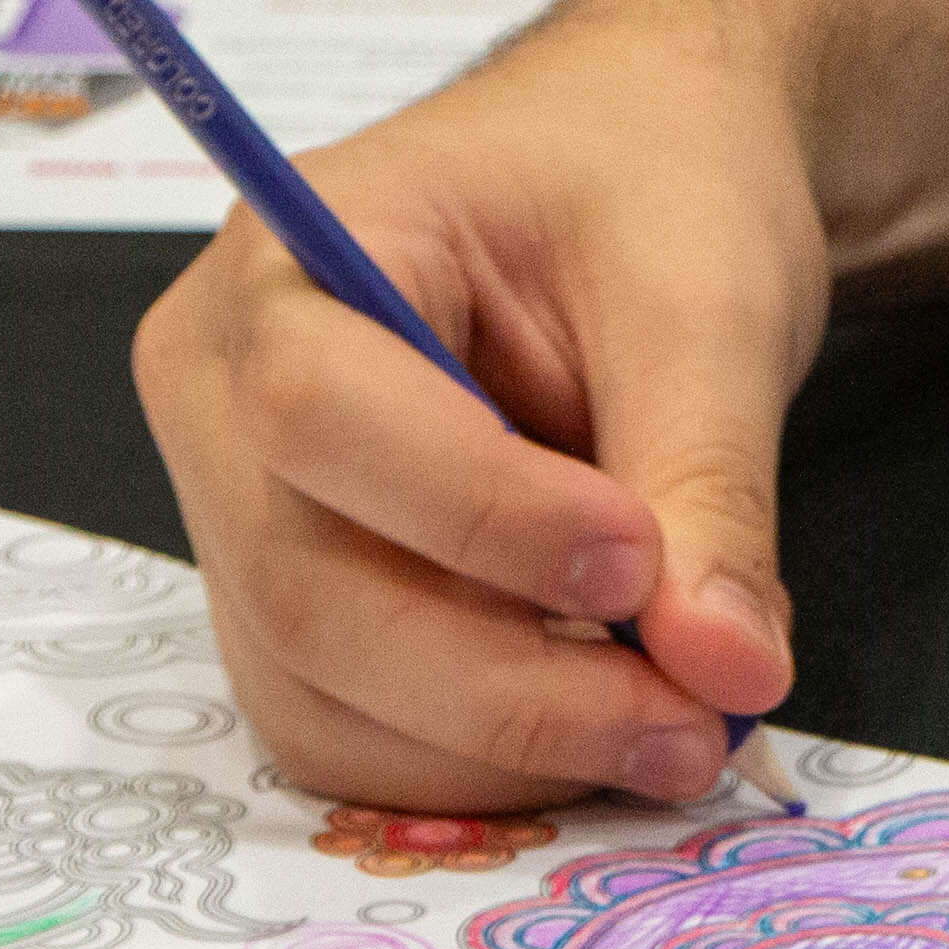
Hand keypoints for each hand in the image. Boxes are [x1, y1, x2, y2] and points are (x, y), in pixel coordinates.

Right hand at [135, 1, 826, 811]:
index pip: (317, 412)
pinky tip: (601, 723)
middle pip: (307, 591)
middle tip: (695, 721)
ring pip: (322, 696)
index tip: (644, 563)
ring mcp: (238, 515)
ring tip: (676, 728)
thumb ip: (706, 484)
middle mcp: (219, 394)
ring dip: (505, 749)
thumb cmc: (645, 188)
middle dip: (510, 688)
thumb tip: (729, 675)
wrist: (633, 186)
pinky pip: (351, 730)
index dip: (478, 518)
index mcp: (286, 256)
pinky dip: (482, 762)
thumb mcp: (707, 301)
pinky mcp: (290, 608)